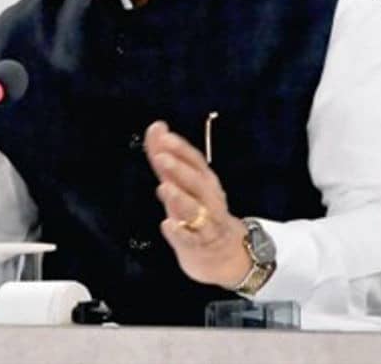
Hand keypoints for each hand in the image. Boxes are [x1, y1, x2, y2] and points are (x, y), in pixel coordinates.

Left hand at [144, 121, 251, 289]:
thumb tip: (156, 127)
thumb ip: (166, 156)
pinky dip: (180, 232)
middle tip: (162, 157)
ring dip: (180, 198)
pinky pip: (191, 239)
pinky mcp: (199, 246)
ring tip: (165, 187)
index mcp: (206, 181)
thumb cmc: (200, 211)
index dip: (181, 149)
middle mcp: (210, 199)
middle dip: (180, 169)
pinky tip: (167, 224)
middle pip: (197, 182)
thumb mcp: (182, 183)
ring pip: (196, 210)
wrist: (224, 253)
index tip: (165, 137)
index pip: (196, 161)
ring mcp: (207, 223)